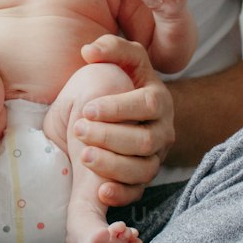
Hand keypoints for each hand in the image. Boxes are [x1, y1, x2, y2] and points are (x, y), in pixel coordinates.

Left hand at [74, 33, 175, 208]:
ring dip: (112, 165)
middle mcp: (163, 130)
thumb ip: (109, 48)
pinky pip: (138, 192)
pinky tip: (100, 191)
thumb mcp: (119, 60)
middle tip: (79, 131)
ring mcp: (156, 157)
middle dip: (110, 137)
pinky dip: (120, 194)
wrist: (121, 114)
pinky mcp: (144, 179)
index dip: (118, 108)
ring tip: (83, 156)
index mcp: (158, 99)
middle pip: (145, 141)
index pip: (147, 104)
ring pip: (143, 169)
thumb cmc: (117, 83)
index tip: (87, 109)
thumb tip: (88, 51)